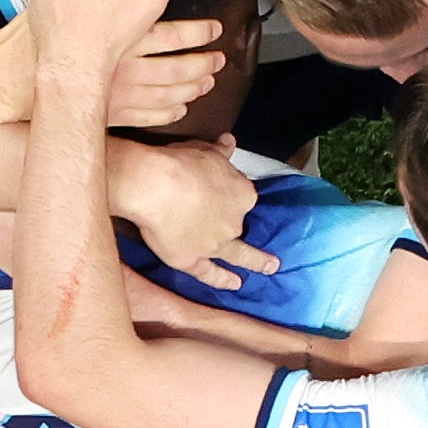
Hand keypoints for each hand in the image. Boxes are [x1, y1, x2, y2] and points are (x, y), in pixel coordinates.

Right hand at [113, 140, 281, 289]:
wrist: (156, 187)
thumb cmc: (180, 164)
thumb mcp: (204, 151)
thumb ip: (220, 152)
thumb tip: (229, 142)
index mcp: (242, 194)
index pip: (243, 196)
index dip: (232, 194)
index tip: (223, 192)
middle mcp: (234, 222)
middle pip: (240, 224)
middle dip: (240, 226)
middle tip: (262, 234)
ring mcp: (216, 244)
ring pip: (239, 255)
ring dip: (257, 261)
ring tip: (270, 267)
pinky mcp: (193, 261)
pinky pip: (211, 274)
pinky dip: (223, 280)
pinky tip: (235, 285)